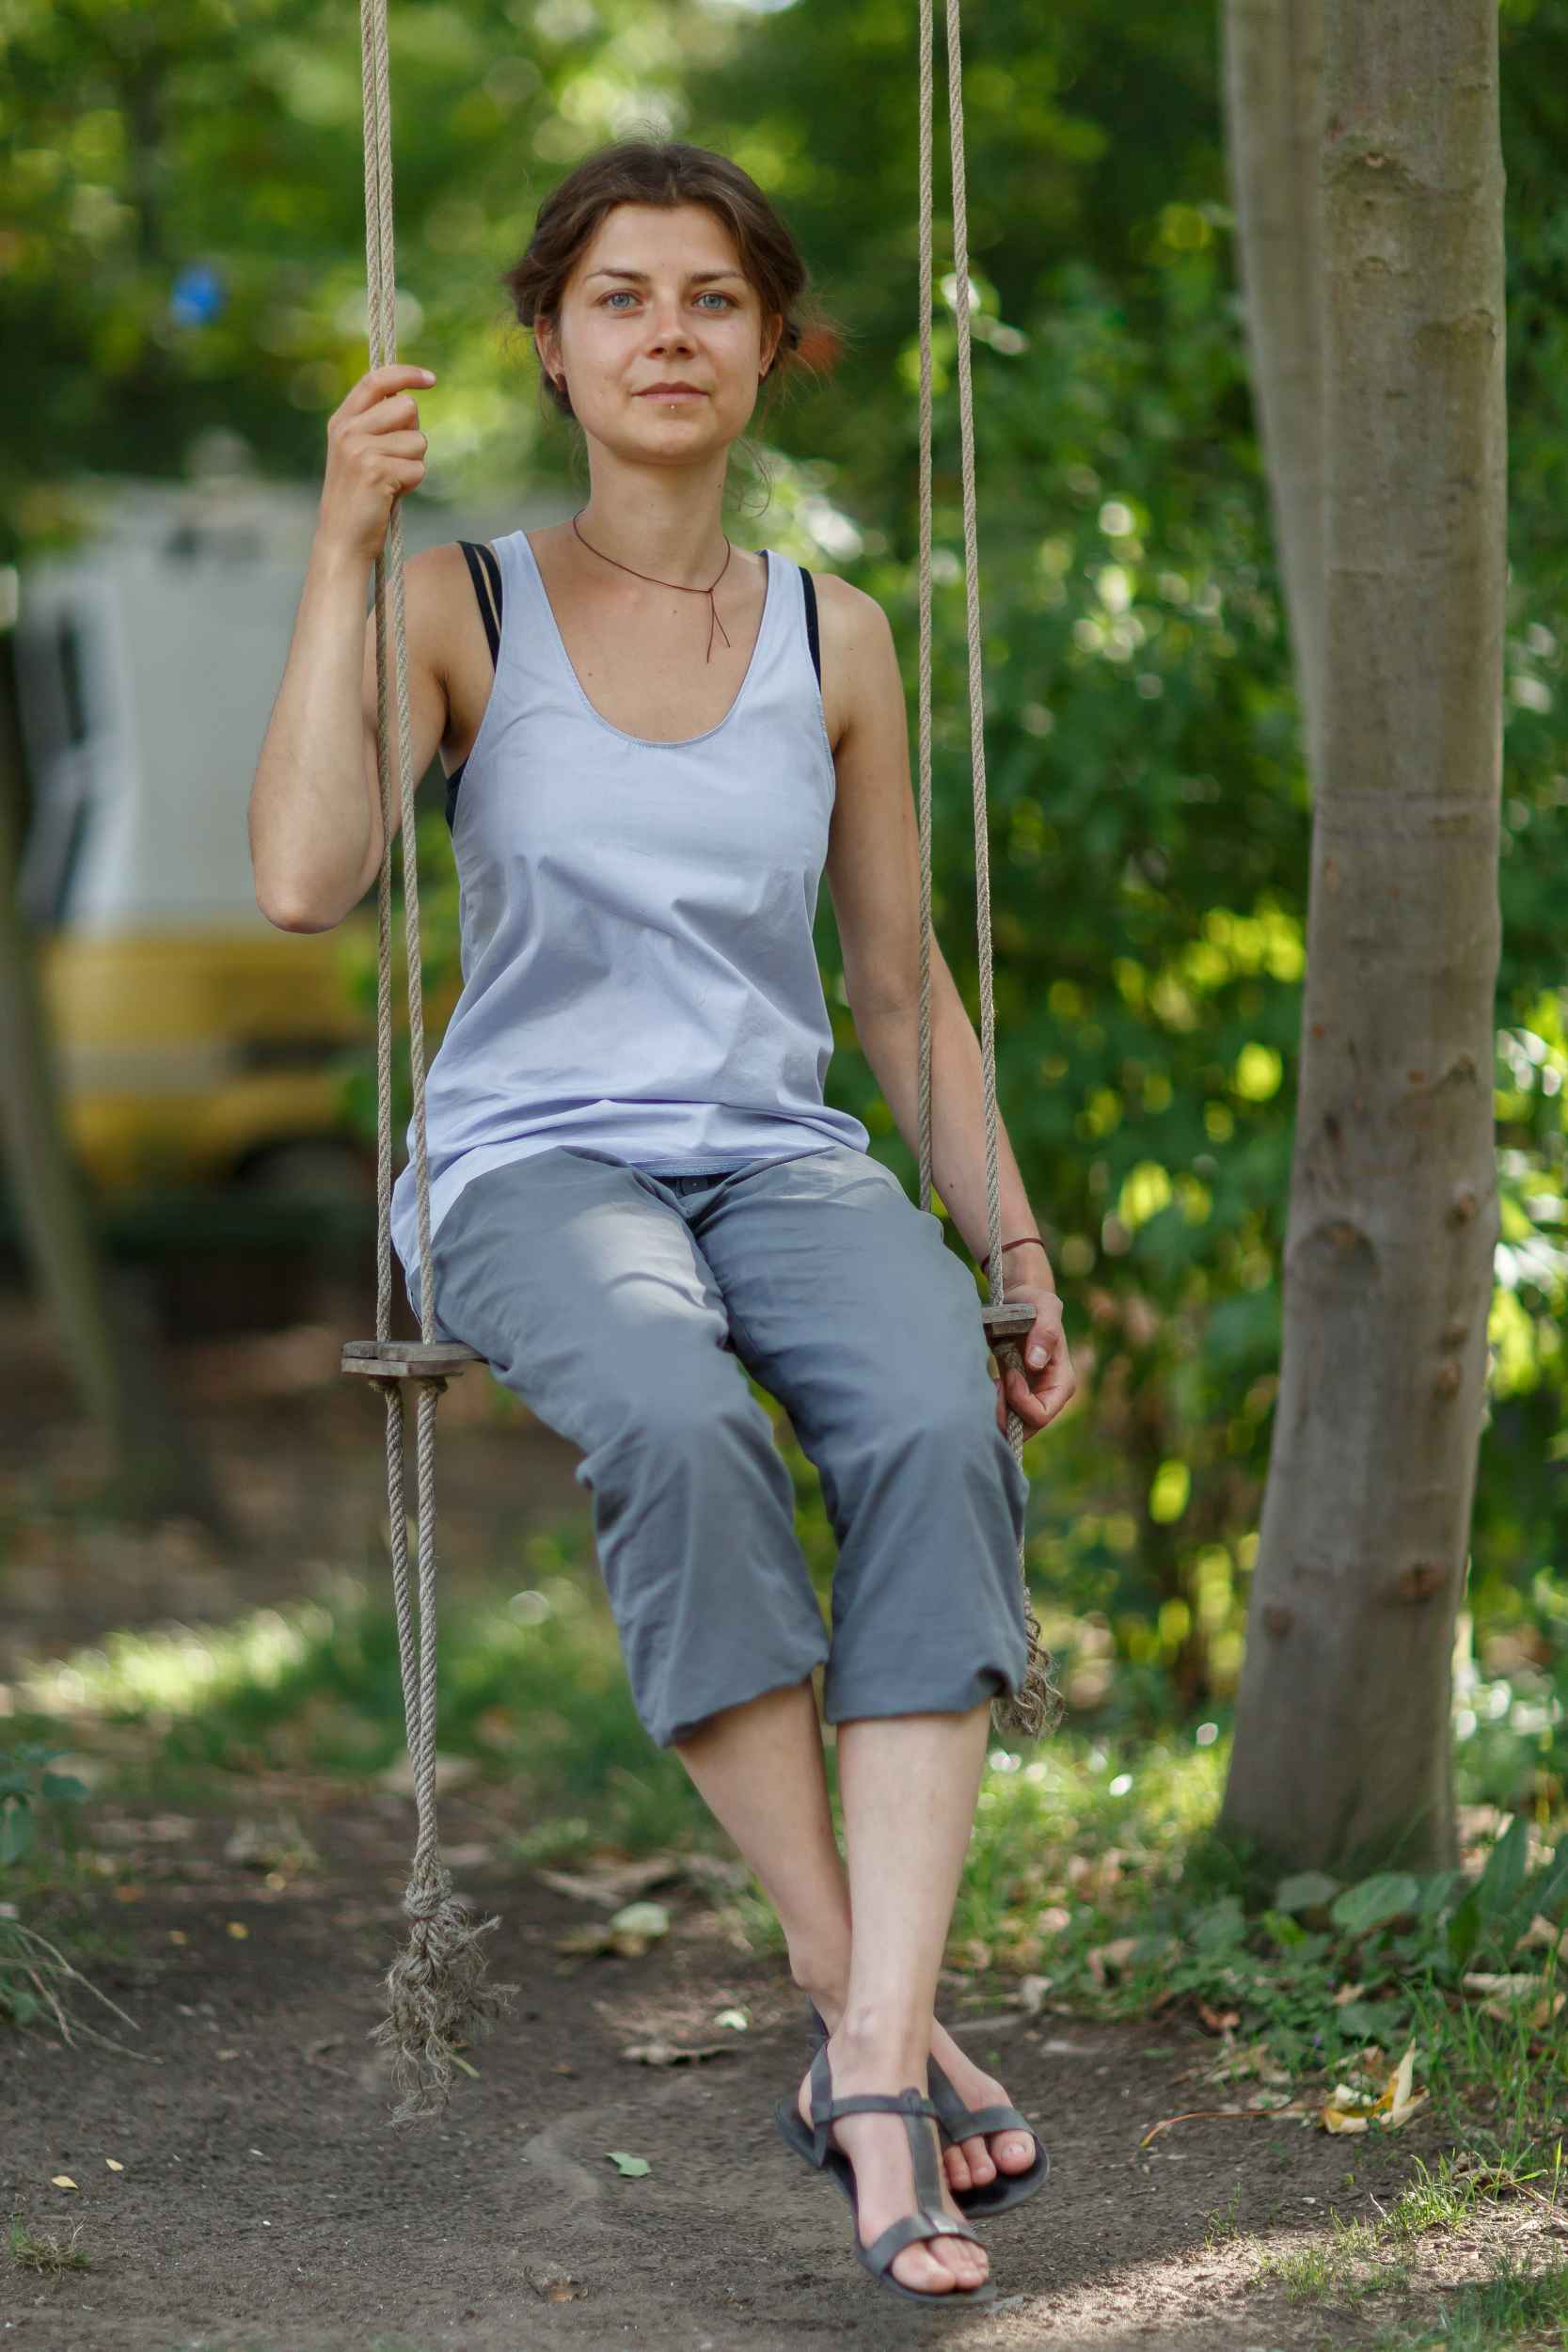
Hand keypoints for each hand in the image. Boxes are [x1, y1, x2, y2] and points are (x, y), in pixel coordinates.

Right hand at [318, 360, 436, 564]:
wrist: (342, 539)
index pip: (376, 381)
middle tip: (396, 461)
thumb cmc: (361, 498)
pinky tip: (392, 495)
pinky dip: (413, 484)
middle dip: (413, 434)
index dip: (406, 374)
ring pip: (417, 440)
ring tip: (391, 482)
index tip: (431, 379)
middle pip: (407, 407)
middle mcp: (347, 430)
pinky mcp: (376, 472)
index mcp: (342, 421)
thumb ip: (378, 426)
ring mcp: (359, 450)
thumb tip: (410, 402)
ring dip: (414, 463)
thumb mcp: (361, 453)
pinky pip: (418, 468)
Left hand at [992, 1283, 1074, 1435]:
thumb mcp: (1043, 1306)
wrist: (1017, 1302)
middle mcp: (1046, 1397)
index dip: (1020, 1401)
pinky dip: (984, 1408)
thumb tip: (1036, 1363)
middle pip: (1023, 1429)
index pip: (1040, 1415)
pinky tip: (977, 1388)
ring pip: (1008, 1427)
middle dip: (1001, 1415)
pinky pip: (998, 1416)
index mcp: (1061, 1383)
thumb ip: (1045, 1331)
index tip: (1007, 1375)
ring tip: (979, 1388)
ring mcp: (1029, 1399)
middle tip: (985, 1389)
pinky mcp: (1011, 1397)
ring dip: (990, 1414)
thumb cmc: (1033, 1303)